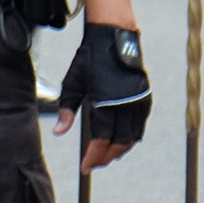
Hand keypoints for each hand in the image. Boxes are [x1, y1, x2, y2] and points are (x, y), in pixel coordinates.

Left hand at [54, 23, 149, 167]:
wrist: (113, 35)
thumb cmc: (89, 59)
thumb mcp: (72, 83)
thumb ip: (66, 110)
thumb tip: (58, 133)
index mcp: (106, 102)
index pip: (101, 140)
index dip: (93, 157)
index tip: (85, 167)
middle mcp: (125, 104)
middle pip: (118, 143)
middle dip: (106, 157)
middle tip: (95, 164)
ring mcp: (138, 100)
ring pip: (132, 137)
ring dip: (120, 149)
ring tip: (108, 156)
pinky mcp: (145, 96)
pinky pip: (141, 125)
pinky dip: (133, 137)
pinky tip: (123, 141)